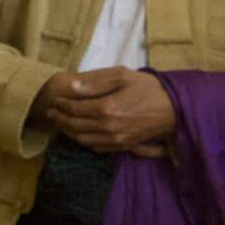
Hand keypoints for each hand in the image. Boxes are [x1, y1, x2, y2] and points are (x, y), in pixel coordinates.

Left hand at [43, 67, 175, 155]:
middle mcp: (107, 127)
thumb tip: (72, 86)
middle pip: (74, 126)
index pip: (74, 109)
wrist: (174, 110)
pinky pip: (95, 147)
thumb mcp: (125, 76)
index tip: (54, 100)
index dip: (60, 105)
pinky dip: (83, 141)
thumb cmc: (150, 89)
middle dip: (59, 119)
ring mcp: (114, 139)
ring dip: (68, 132)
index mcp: (106, 108)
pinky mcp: (122, 146)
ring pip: (82, 139)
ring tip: (61, 123)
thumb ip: (97, 81)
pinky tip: (81, 133)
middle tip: (51, 112)